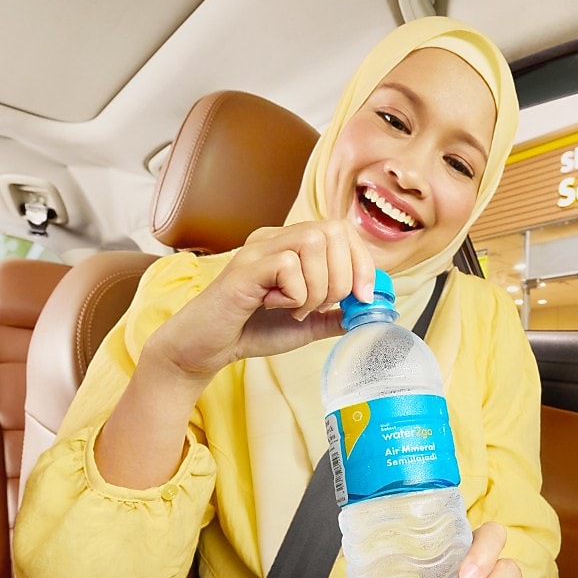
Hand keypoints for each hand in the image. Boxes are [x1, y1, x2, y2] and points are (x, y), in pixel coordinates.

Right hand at [145, 219, 374, 381]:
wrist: (206, 348)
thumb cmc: (251, 330)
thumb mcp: (306, 323)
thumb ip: (336, 314)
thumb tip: (371, 310)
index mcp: (291, 244)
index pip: (342, 229)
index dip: (362, 262)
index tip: (360, 297)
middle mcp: (275, 238)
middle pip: (333, 231)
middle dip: (342, 277)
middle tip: (320, 306)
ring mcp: (259, 249)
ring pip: (314, 243)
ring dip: (318, 287)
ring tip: (295, 308)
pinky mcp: (245, 267)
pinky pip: (289, 266)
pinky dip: (294, 294)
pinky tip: (273, 306)